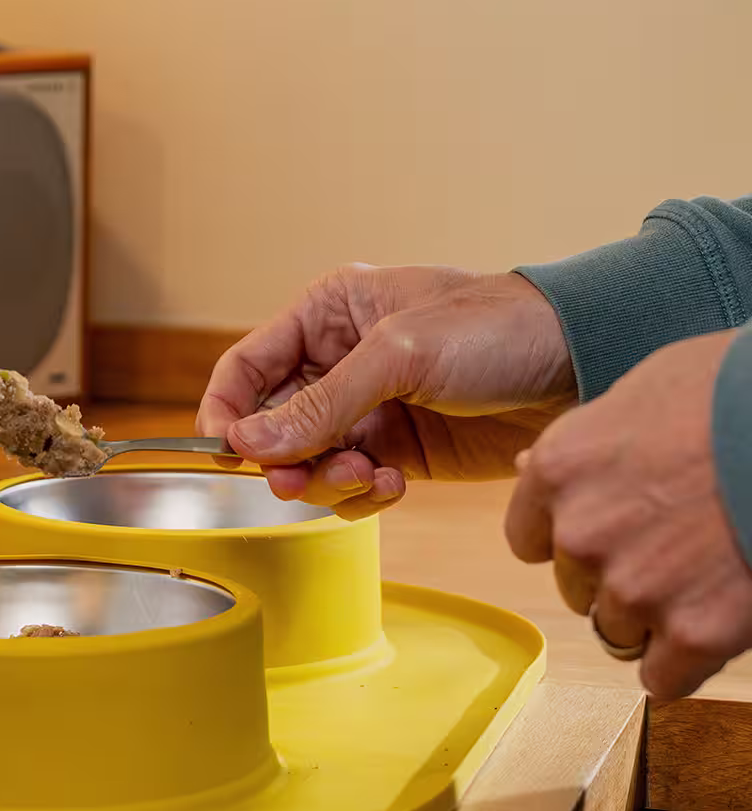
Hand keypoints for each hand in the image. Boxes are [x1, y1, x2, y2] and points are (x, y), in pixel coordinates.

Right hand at [197, 265, 576, 517]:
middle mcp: (338, 362)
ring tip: (370, 478)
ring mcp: (367, 410)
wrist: (583, 365)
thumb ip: (321, 403)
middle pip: (272, 426)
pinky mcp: (397, 452)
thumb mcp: (400, 354)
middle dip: (285, 459)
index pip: (246, 368)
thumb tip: (248, 444)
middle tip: (301, 480)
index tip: (230, 454)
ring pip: (308, 463)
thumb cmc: (499, 329)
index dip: (228, 412)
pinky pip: (350, 486)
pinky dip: (360, 496)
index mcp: (328, 314)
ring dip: (327, 481)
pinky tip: (392, 485)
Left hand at [506, 331, 751, 697]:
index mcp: (558, 471)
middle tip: (679, 548)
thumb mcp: (640, 395)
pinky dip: (685, 665)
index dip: (573, 540)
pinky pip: (663, 678)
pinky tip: (716, 631)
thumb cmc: (733, 391)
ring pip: (618, 632)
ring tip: (708, 576)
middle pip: (577, 588)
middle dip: (620, 575)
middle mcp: (581, 534)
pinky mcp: (696, 631)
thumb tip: (527, 464)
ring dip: (655, 618)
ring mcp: (635, 586)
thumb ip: (586, 445)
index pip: (530, 541)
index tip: (614, 532)